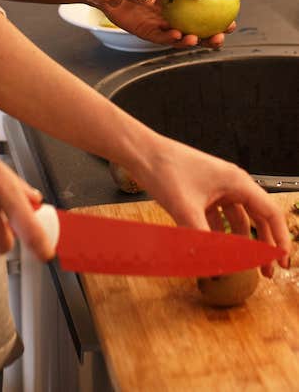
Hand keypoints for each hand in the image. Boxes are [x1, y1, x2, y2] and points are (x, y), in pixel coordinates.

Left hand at [97, 0, 232, 49]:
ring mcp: (161, 25)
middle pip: (198, 32)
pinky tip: (177, 35)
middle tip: (220, 36)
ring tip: (197, 38)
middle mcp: (174, 17)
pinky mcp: (145, 31)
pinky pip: (160, 37)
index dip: (220, 21)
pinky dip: (170, 38)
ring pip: (181, 38)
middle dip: (211, 38)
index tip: (231, 22)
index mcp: (183, 5)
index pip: (206, 16)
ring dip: (192, 41)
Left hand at [123, 135, 291, 276]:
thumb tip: (215, 265)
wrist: (141, 153)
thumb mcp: (186, 209)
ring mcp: (216, 188)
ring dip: (242, 241)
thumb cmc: (165, 169)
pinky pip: (219, 217)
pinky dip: (221, 234)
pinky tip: (216, 250)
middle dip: (264, 244)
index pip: (270, 213)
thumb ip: (203, 240)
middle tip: (267, 270)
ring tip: (243, 264)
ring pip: (238, 219)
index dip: (280, 239)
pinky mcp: (202, 192)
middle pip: (258, 217)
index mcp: (236, 182)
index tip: (281, 261)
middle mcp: (231, 183)